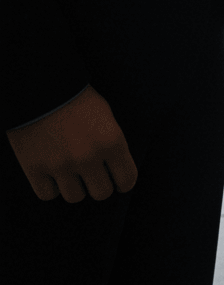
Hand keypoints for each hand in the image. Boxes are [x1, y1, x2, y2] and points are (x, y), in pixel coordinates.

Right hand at [5, 85, 136, 202]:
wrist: (42, 87)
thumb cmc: (78, 98)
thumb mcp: (106, 116)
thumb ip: (112, 144)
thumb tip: (115, 169)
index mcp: (112, 141)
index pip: (127, 180)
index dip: (124, 181)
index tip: (120, 180)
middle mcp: (88, 157)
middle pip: (102, 193)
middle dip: (100, 184)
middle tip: (95, 175)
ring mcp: (60, 166)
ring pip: (75, 197)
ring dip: (75, 186)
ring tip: (73, 172)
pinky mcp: (35, 169)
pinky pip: (48, 195)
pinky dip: (51, 187)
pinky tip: (54, 174)